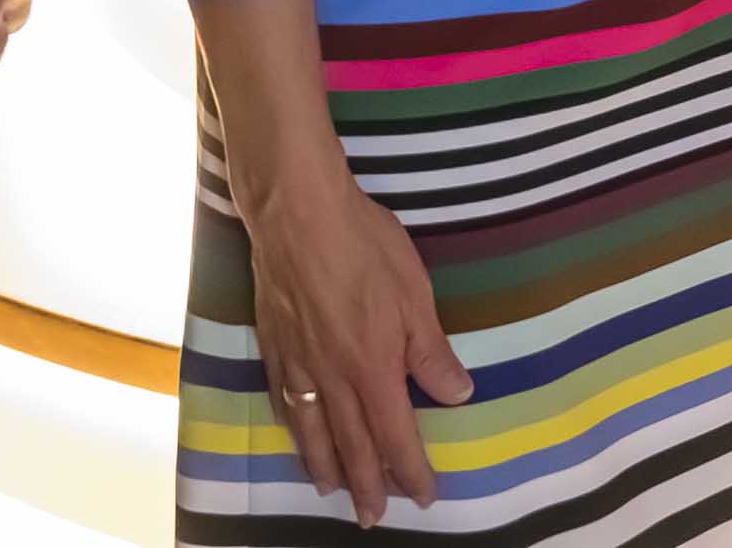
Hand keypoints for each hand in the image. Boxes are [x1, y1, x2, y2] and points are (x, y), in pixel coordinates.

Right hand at [236, 164, 471, 525]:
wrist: (298, 215)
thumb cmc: (365, 247)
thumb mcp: (415, 295)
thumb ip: (431, 352)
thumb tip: (457, 394)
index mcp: (372, 370)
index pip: (395, 437)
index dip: (410, 471)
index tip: (423, 497)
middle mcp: (332, 379)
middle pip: (350, 447)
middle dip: (365, 486)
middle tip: (372, 518)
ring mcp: (298, 364)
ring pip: (312, 433)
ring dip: (325, 467)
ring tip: (331, 491)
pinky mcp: (274, 346)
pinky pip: (283, 402)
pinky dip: (292, 429)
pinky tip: (296, 434)